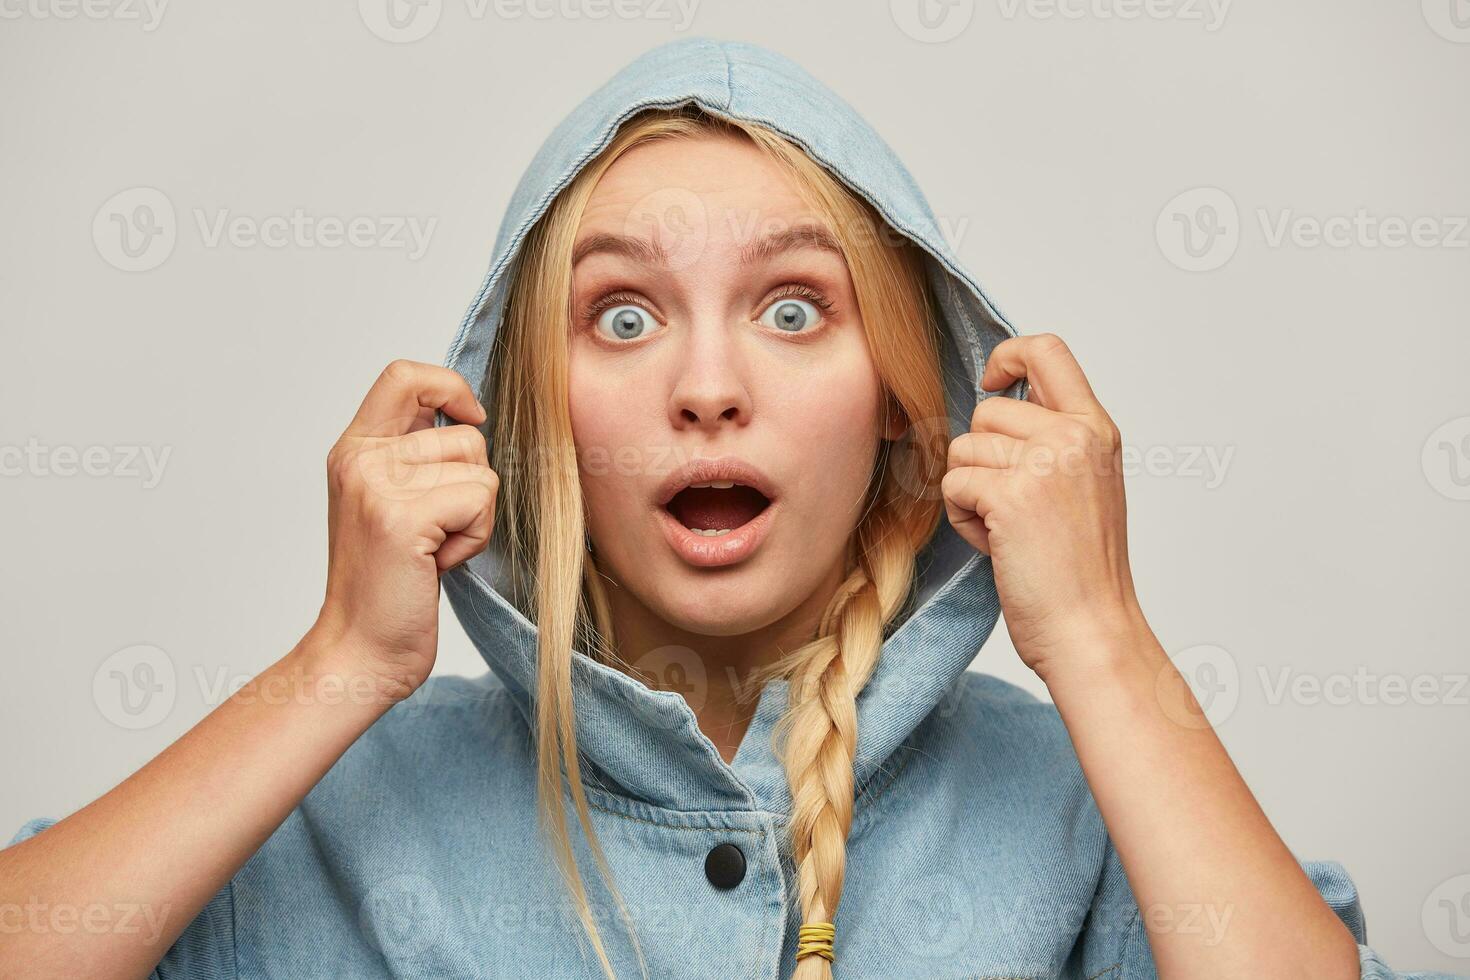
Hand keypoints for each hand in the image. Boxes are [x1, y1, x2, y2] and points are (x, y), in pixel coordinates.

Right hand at [311, 359, 496, 699]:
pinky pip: (480, 499)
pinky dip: (474, 537)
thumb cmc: (388, 584)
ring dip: (474, 516)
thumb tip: (469, 417)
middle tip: (434, 530)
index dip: (450, 386)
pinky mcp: (401, 517)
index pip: (404, 375)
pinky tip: (437, 564)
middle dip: (471, 484)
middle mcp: (359, 459)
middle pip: (465, 434)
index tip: (470, 420)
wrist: (359, 651)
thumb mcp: (390, 504)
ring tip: (433, 548)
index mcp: (354, 450)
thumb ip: (414, 456)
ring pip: (480, 468)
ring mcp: (377, 485)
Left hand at [942, 334, 1143, 682]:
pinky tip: (995, 546)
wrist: (1092, 631)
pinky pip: (953, 484)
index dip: (1007, 356)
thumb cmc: (1079, 572)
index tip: (992, 383)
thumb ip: (1053, 441)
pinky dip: (963, 519)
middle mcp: (1075, 437)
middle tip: (1011, 509)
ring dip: (970, 493)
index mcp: (1097, 430)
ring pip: (963, 450)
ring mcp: (1046, 464)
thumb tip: (994, 405)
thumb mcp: (1083, 486)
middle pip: (986, 413)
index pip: (1047, 350)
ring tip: (1007, 531)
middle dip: (981, 460)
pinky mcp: (1012, 496)